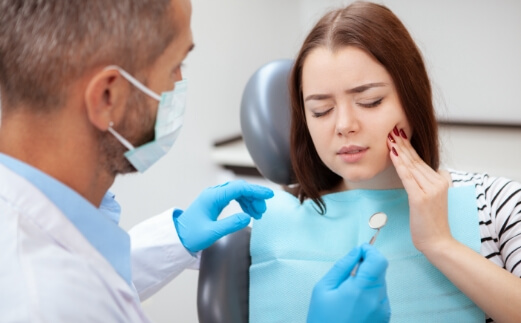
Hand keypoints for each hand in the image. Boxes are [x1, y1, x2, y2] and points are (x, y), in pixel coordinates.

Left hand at [173, 180, 273, 252]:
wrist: (177, 238)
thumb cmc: (191, 236)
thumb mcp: (212, 233)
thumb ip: (231, 224)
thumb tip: (248, 217)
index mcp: (213, 197)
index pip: (239, 188)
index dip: (256, 190)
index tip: (269, 195)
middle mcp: (214, 193)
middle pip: (240, 188)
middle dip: (254, 197)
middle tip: (263, 211)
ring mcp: (214, 197)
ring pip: (237, 192)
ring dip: (250, 200)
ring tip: (258, 213)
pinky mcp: (214, 202)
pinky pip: (233, 197)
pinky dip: (243, 203)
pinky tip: (249, 212)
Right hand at [307, 244, 389, 322]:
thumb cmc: (323, 319)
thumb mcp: (323, 288)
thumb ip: (342, 267)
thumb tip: (356, 251)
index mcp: (361, 290)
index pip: (378, 260)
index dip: (370, 251)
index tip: (360, 251)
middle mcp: (377, 300)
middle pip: (380, 270)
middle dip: (366, 267)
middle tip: (348, 276)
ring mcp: (383, 310)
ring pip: (380, 283)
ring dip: (368, 281)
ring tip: (348, 295)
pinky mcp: (384, 318)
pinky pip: (380, 297)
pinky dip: (369, 294)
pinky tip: (354, 304)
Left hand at [387, 126, 451, 252]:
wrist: (438, 242)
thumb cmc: (431, 223)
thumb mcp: (432, 199)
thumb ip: (428, 184)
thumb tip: (420, 172)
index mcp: (442, 180)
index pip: (421, 160)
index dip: (409, 147)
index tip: (399, 135)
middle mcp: (438, 182)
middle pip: (416, 160)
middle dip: (402, 144)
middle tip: (392, 130)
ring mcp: (430, 190)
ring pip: (411, 166)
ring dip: (399, 150)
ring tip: (389, 138)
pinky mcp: (421, 198)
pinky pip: (408, 178)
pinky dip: (400, 165)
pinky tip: (393, 154)